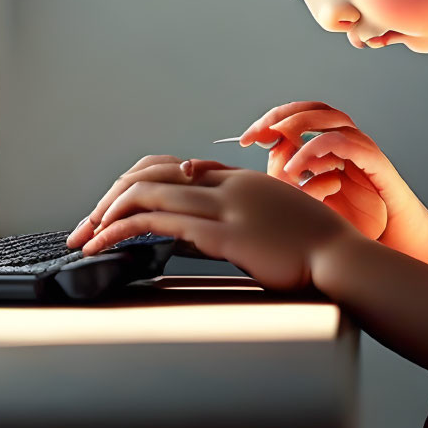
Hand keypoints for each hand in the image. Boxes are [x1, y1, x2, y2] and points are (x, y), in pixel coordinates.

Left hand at [77, 161, 354, 292]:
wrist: (342, 259)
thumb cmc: (315, 246)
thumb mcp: (274, 213)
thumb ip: (242, 208)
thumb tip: (203, 223)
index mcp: (237, 179)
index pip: (172, 168)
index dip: (137, 184)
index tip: (115, 208)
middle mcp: (225, 185)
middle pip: (150, 175)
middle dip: (111, 198)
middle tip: (87, 223)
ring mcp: (223, 207)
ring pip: (146, 194)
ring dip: (106, 214)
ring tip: (85, 236)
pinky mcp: (222, 235)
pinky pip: (157, 224)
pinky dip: (120, 231)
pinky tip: (103, 244)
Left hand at [241, 101, 392, 238]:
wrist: (387, 239)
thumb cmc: (350, 219)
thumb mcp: (309, 197)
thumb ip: (290, 175)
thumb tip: (268, 152)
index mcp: (330, 142)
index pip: (300, 116)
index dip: (272, 120)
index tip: (247, 138)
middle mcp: (346, 138)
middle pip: (312, 108)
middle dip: (279, 116)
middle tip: (255, 134)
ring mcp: (361, 146)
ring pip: (328, 118)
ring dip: (298, 126)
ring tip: (274, 144)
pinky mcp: (373, 159)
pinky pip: (342, 142)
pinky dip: (317, 148)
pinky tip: (299, 164)